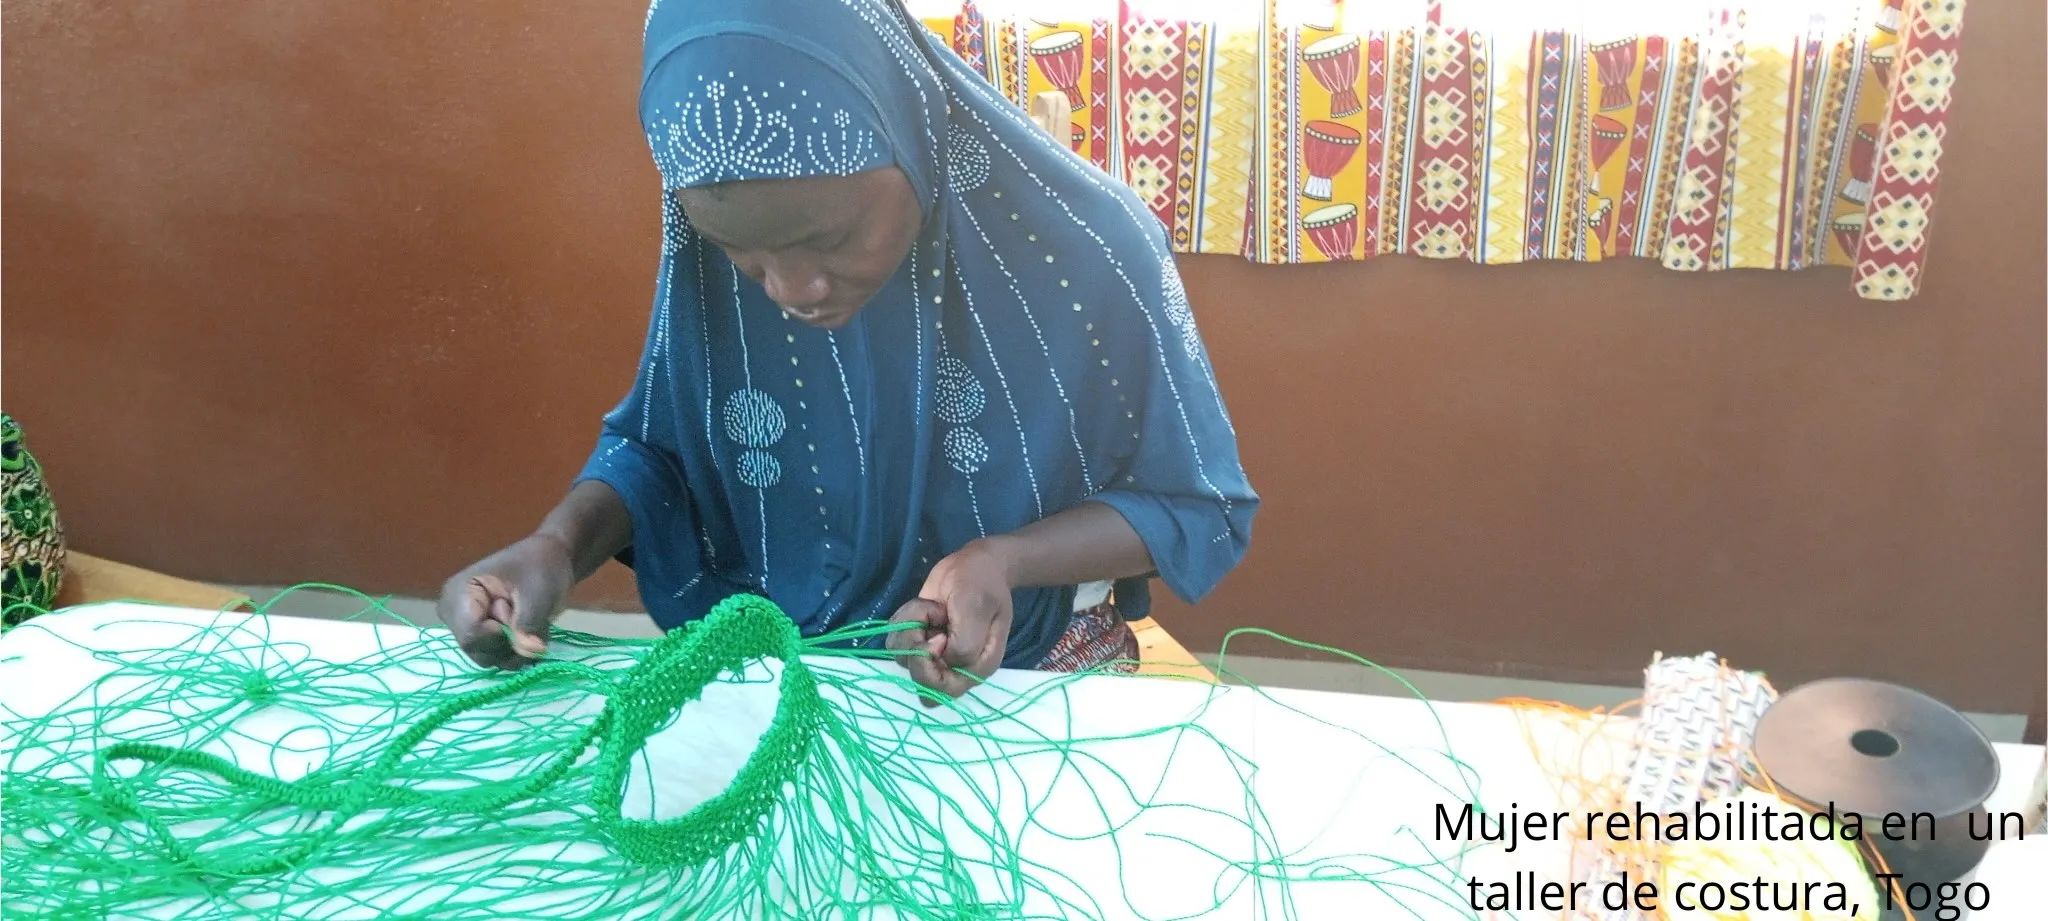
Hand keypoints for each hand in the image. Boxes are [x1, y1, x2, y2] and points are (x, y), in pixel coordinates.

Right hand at [436, 534, 575, 668]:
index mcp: (459, 593)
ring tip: (528, 620)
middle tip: (527, 616)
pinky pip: (495, 656)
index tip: (518, 615)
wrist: (549, 560)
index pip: (470, 636)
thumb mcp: (539, 592)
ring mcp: (464, 626)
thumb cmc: (541, 567)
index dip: (499, 636)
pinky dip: (516, 650)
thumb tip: (530, 652)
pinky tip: (525, 629)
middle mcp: (454, 613)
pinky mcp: (478, 636)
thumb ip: (530, 624)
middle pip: (477, 651)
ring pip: (488, 658)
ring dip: (516, 648)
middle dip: (509, 643)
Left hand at [886, 539, 1014, 703]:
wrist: (976, 565)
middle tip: (931, 618)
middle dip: (916, 646)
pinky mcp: (917, 638)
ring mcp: (933, 654)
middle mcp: (953, 667)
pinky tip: (925, 607)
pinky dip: (904, 619)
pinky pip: (895, 639)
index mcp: (976, 667)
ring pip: (902, 658)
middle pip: (919, 680)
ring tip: (934, 608)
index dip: (932, 666)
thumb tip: (939, 657)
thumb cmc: (981, 584)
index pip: (943, 690)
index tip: (939, 636)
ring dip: (911, 627)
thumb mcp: (976, 608)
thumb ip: (964, 643)